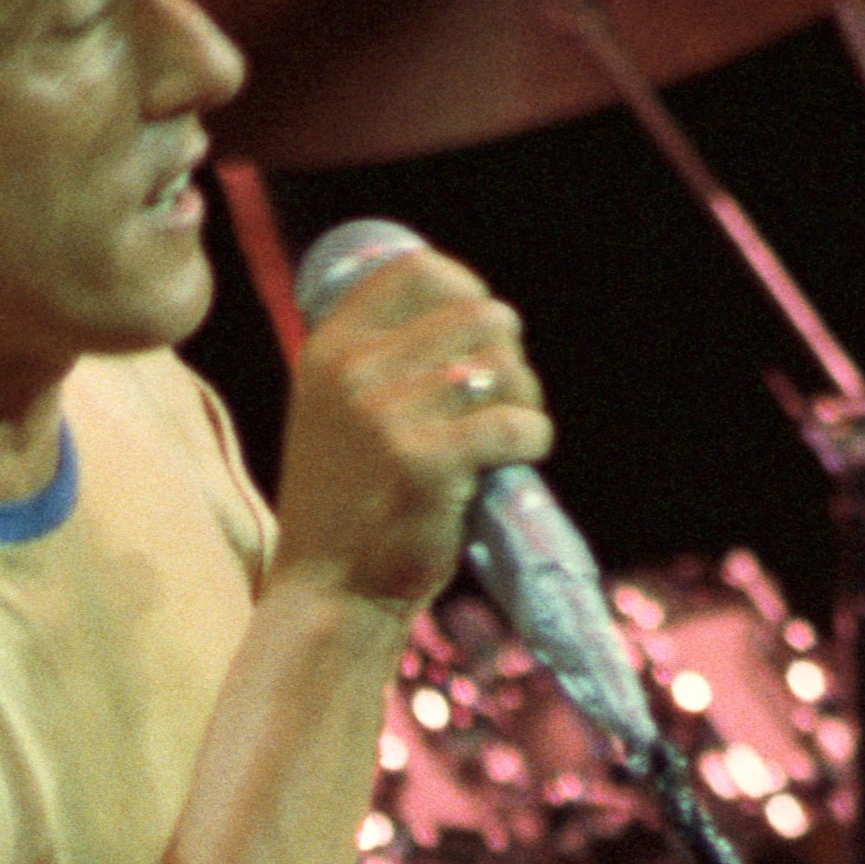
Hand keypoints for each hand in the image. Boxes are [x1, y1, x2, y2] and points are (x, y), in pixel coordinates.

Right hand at [269, 240, 549, 615]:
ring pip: (504, 367)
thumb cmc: (347, 508)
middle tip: (504, 401)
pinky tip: (520, 458)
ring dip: (525, 398)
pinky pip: (515, 423)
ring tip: (509, 436)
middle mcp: (355, 371)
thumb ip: (380, 364)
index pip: (418, 271)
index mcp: (330, 349)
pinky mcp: (428, 462)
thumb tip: (474, 313)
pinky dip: (534, 438)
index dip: (467, 287)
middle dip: (509, 355)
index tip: (482, 331)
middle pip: (479, 316)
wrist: (330, 593)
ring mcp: (389, 415)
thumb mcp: (336, 415)